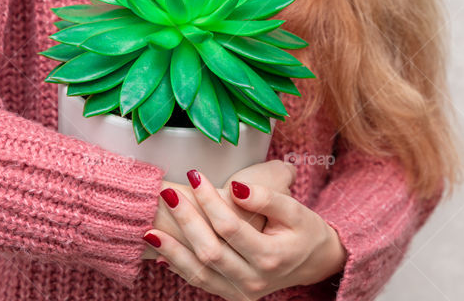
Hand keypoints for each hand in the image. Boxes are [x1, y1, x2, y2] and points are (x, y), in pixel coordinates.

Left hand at [142, 169, 346, 299]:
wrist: (313, 262)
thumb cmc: (304, 230)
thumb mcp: (294, 210)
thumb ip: (266, 199)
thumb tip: (235, 187)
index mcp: (271, 257)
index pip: (230, 227)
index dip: (209, 200)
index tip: (195, 175)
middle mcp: (254, 280)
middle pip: (211, 251)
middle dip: (186, 221)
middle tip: (167, 194)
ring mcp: (241, 293)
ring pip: (200, 272)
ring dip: (173, 250)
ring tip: (149, 229)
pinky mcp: (231, 295)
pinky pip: (200, 283)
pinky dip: (179, 266)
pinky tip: (162, 250)